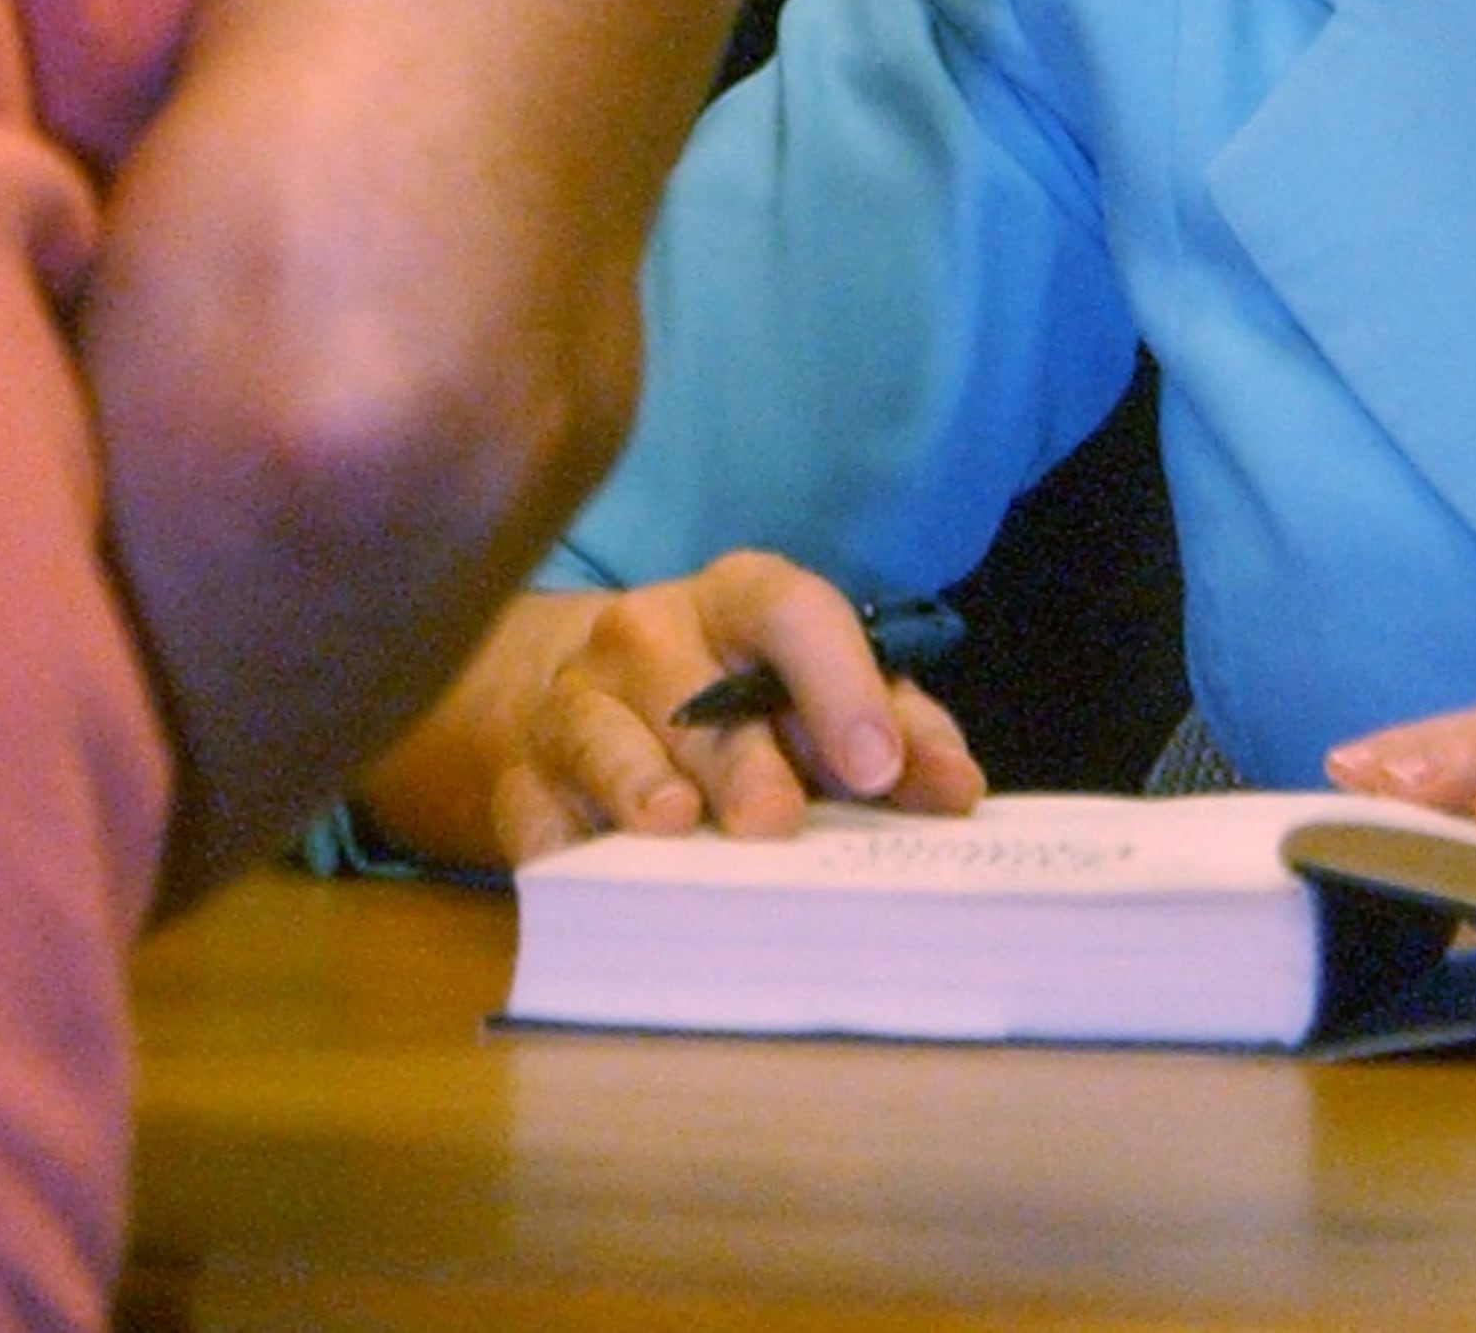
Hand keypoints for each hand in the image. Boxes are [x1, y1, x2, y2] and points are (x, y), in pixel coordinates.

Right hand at [401, 554, 982, 872]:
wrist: (573, 693)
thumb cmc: (729, 695)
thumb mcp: (816, 691)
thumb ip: (895, 730)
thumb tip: (956, 793)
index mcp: (738, 599)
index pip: (791, 610)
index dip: (839, 683)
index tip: (878, 767)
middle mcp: (649, 634)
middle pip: (694, 689)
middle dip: (739, 758)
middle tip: (777, 821)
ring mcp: (574, 699)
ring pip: (602, 735)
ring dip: (640, 782)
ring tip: (673, 826)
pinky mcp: (519, 774)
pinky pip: (532, 810)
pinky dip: (561, 847)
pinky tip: (587, 878)